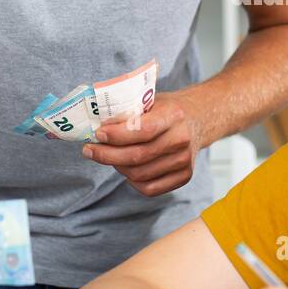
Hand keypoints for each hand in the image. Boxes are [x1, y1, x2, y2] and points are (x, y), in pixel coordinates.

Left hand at [83, 92, 200, 196]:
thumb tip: (96, 125)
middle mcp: (181, 139)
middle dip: (106, 155)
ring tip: (109, 156)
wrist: (198, 120)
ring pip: (139, 174)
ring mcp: (184, 160)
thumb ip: (128, 112)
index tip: (98, 134)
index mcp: (174, 115)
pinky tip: (126, 168)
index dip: (116, 135)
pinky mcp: (184, 176)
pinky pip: (149, 188)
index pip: (142, 130)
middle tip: (89, 150)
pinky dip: (132, 181)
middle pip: (137, 156)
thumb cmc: (167, 110)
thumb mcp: (150, 100)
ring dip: (117, 167)